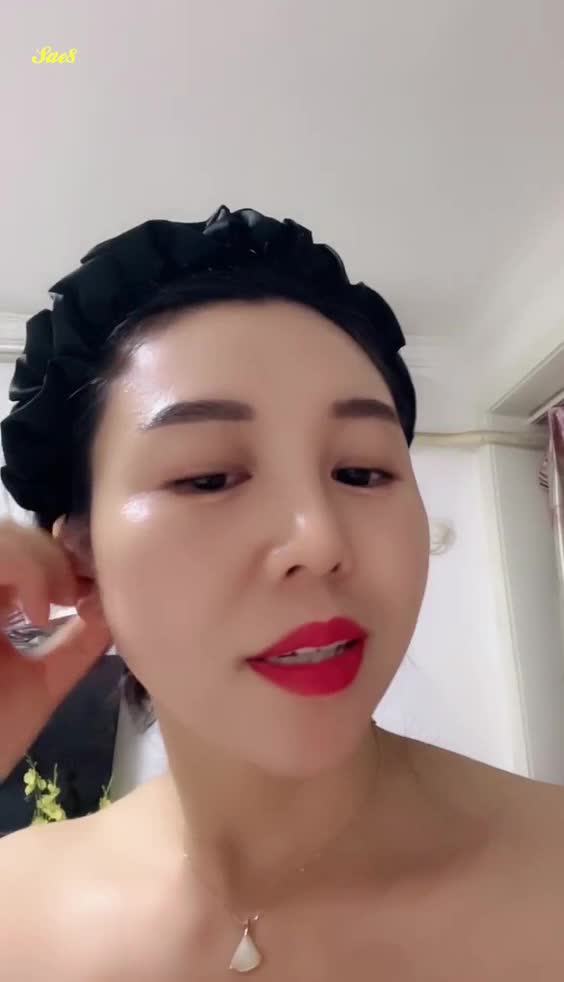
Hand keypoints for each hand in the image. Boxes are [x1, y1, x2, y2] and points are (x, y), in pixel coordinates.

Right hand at [0, 519, 111, 780]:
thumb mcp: (40, 684)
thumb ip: (75, 644)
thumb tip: (117, 607)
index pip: (22, 547)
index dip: (60, 553)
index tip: (89, 590)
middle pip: (10, 532)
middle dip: (53, 553)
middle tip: (76, 596)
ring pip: (0, 534)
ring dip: (38, 559)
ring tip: (52, 606)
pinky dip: (22, 570)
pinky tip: (35, 613)